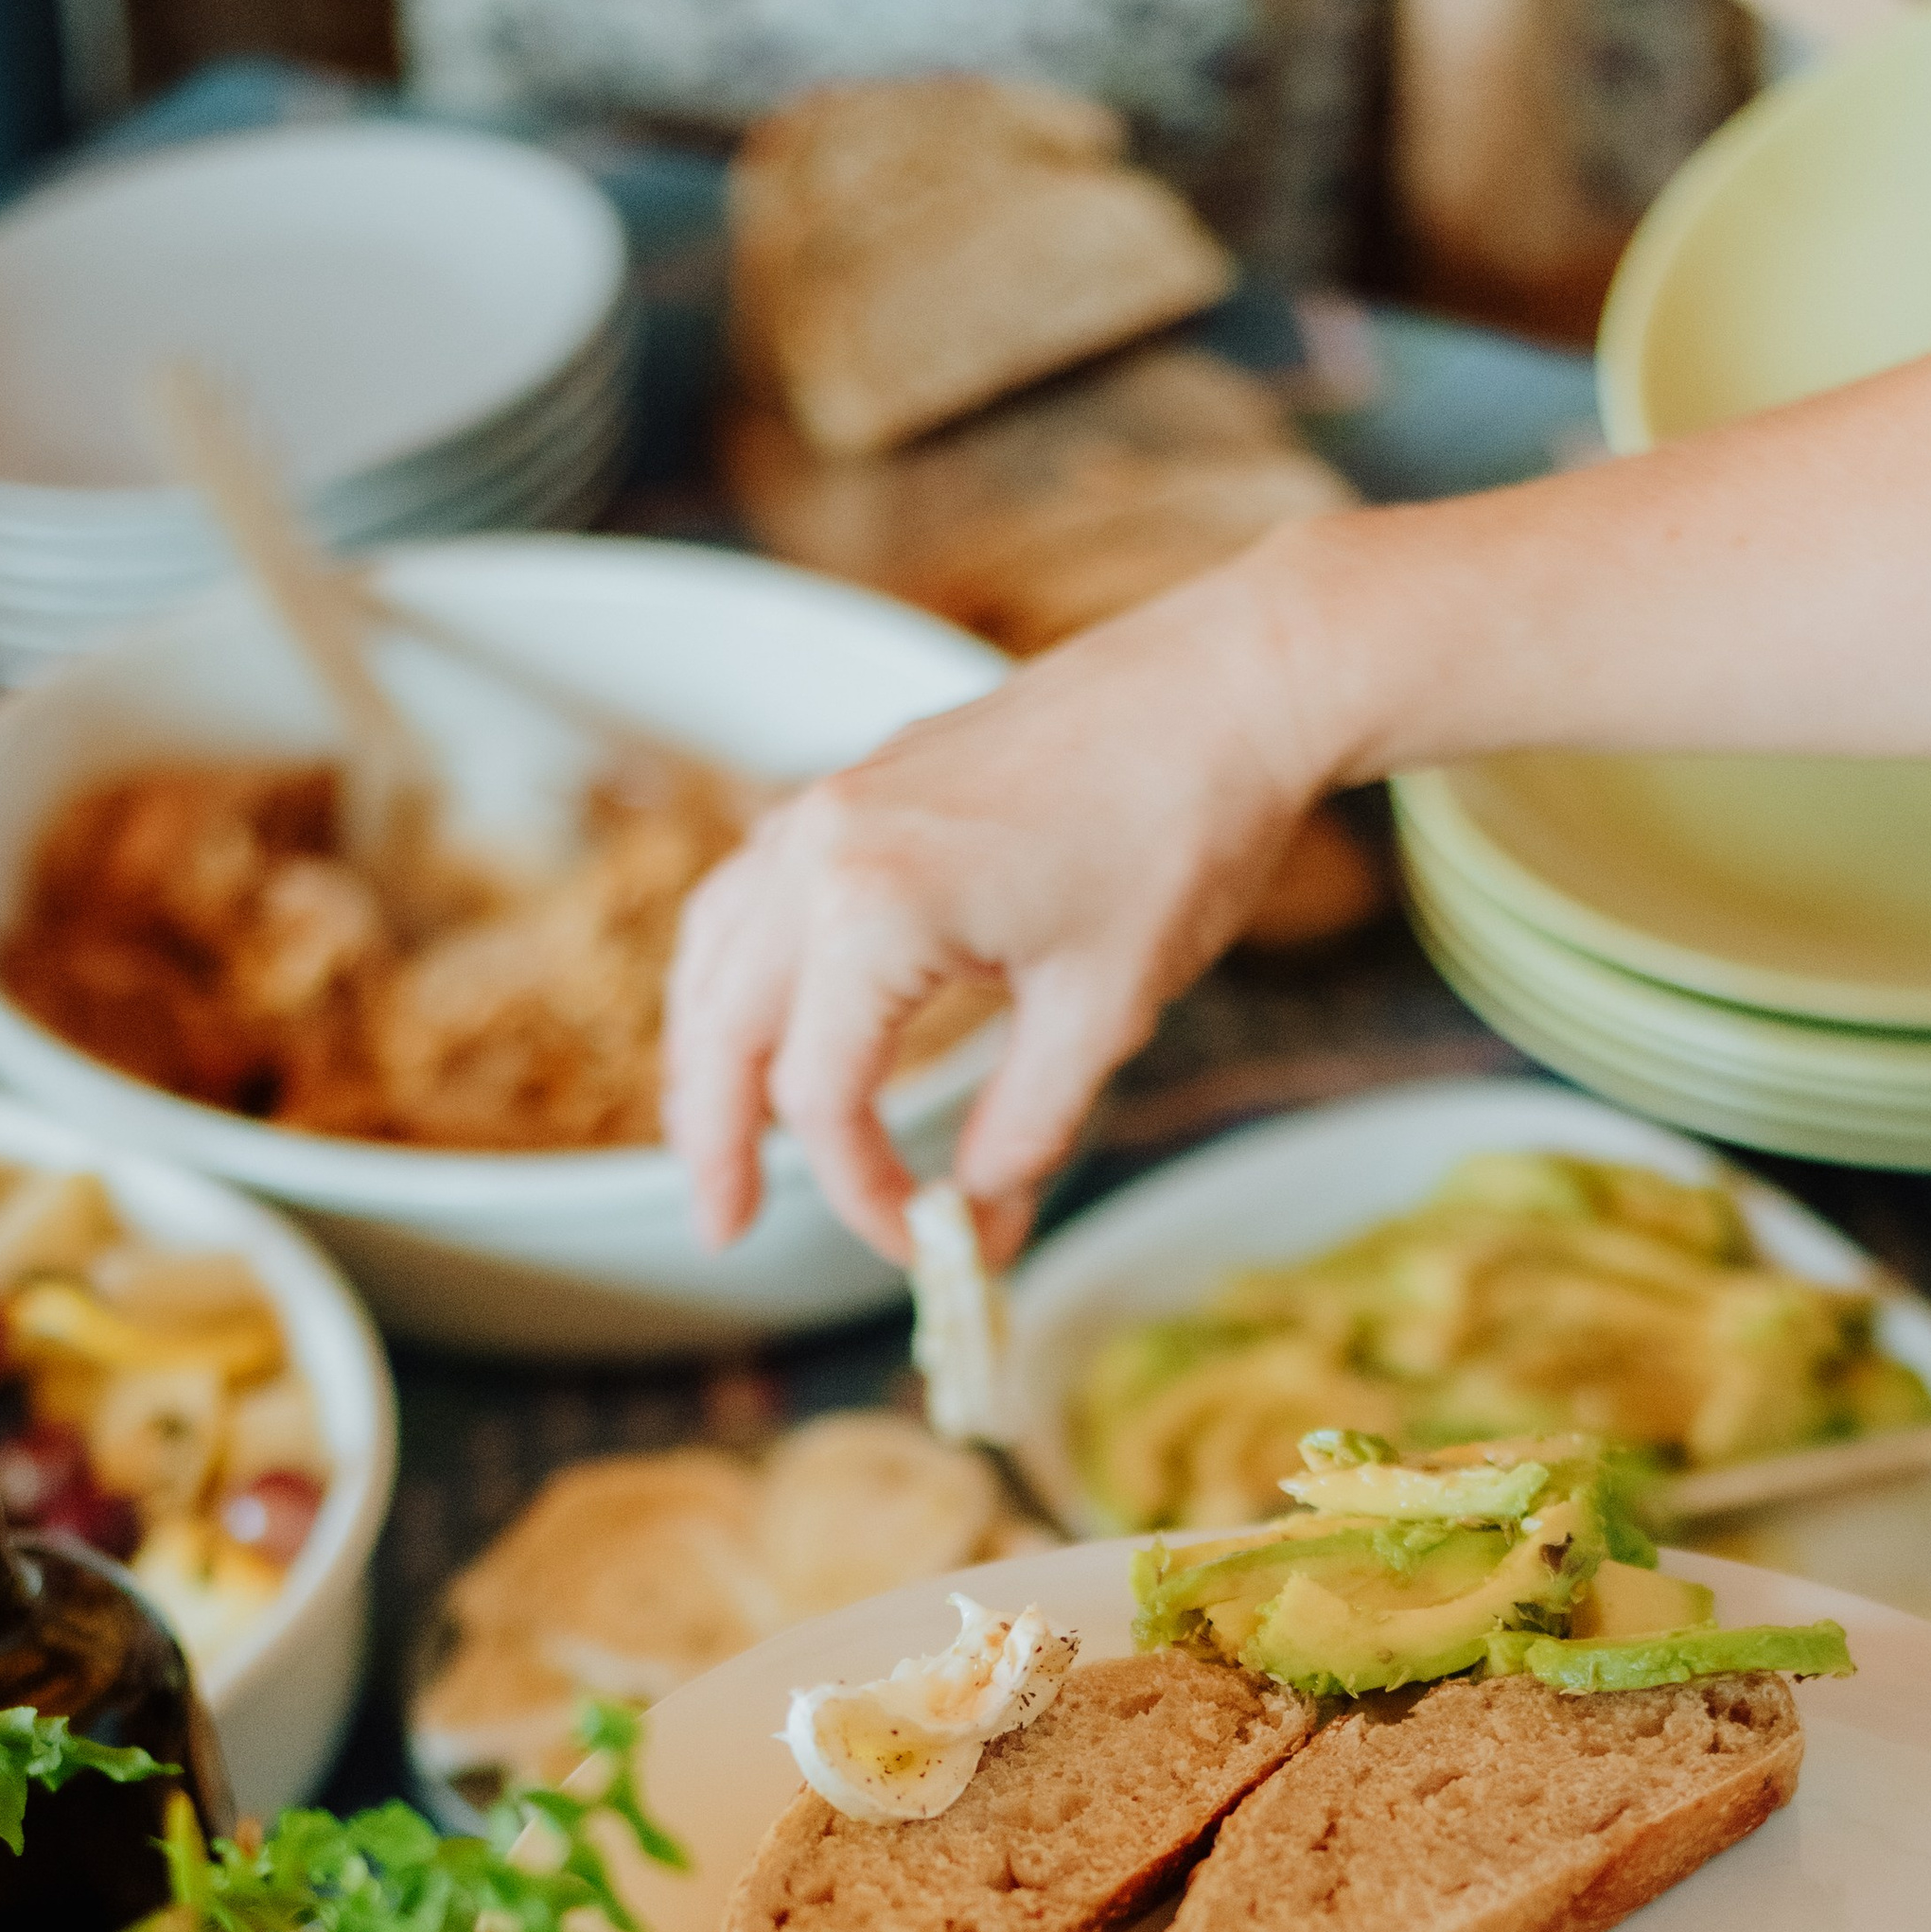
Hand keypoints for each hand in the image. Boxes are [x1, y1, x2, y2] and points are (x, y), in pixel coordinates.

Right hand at [662, 546, 1328, 1263]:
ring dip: (709, 1054)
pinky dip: (740, 971)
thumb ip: (1023, 1131)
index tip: (923, 1245)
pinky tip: (765, 1018)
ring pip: (716, 952)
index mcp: (872, 907)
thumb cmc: (1175, 834)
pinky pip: (753, 893)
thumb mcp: (1103, 1013)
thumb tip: (978, 1222)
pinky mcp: (855, 788)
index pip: (824, 1097)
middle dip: (716, 1139)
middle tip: (720, 1229)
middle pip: (726, 1025)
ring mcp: (827, 806)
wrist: (1221, 686)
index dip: (862, 1194)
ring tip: (721, 1140)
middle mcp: (819, 847)